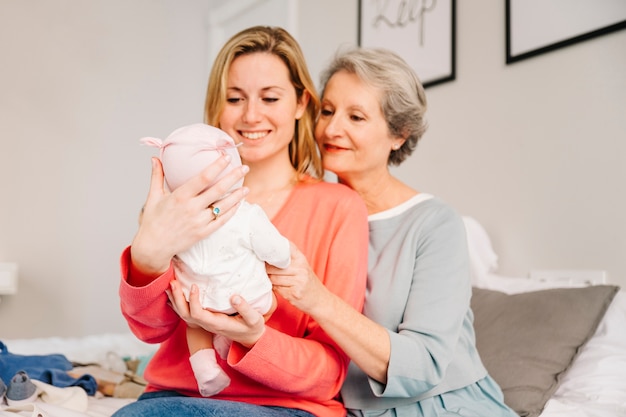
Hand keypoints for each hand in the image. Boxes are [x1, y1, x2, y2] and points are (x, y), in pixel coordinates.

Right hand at [130, 156, 248, 276]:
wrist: (153, 246)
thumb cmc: (153, 221)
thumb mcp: (153, 196)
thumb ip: (157, 176)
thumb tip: (155, 158)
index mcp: (180, 196)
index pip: (203, 178)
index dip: (217, 166)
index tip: (227, 158)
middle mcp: (192, 208)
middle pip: (218, 190)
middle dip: (234, 177)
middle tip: (245, 168)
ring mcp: (199, 222)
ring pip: (224, 206)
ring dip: (237, 196)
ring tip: (246, 187)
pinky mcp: (203, 233)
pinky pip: (222, 220)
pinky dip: (231, 211)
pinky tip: (238, 204)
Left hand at [167, 280, 265, 348]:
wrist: (250, 338)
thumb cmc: (252, 328)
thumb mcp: (254, 319)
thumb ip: (245, 309)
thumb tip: (234, 296)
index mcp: (217, 324)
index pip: (198, 314)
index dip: (193, 301)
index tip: (194, 286)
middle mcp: (207, 324)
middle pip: (185, 314)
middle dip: (177, 298)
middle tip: (173, 282)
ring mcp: (204, 322)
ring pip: (183, 314)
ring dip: (175, 299)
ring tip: (171, 284)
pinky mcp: (205, 319)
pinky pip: (187, 312)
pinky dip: (179, 302)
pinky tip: (175, 293)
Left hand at [267, 242, 329, 315]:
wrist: (321, 301)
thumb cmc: (308, 283)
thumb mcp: (302, 267)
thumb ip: (288, 260)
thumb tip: (265, 256)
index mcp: (301, 259)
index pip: (284, 247)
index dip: (272, 249)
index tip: (264, 251)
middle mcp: (301, 269)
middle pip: (273, 266)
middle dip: (267, 269)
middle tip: (266, 271)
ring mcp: (298, 281)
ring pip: (273, 278)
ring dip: (270, 280)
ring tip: (275, 281)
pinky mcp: (294, 293)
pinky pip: (276, 289)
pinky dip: (275, 289)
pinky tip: (281, 289)